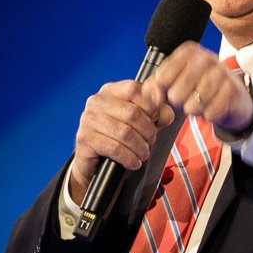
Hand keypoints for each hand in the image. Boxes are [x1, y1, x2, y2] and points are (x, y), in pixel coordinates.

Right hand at [69, 79, 176, 198]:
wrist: (94, 162)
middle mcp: (96, 102)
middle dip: (147, 131)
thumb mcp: (140, 123)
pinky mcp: (85, 139)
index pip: (134, 89)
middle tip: (150, 142)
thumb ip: (156, 115)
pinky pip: (115, 148)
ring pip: (125, 133)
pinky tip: (133, 162)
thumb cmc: (117, 138)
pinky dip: (129, 158)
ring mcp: (88, 120)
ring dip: (140, 147)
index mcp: (110, 91)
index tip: (155, 119)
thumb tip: (167, 114)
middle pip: (132, 113)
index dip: (150, 106)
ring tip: (143, 154)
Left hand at [139, 42, 252, 138]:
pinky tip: (213, 107)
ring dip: (194, 110)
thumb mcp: (173, 83)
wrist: (231, 97)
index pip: (162, 78)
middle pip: (175, 94)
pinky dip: (208, 115)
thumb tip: (154, 97)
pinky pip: (210, 113)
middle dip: (179, 103)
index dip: (162, 91)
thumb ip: (155, 87)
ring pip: (193, 104)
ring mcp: (221, 72)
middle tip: (188, 98)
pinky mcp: (232, 90)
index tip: (170, 91)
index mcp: (188, 52)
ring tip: (200, 103)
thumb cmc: (198, 88)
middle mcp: (205, 58)